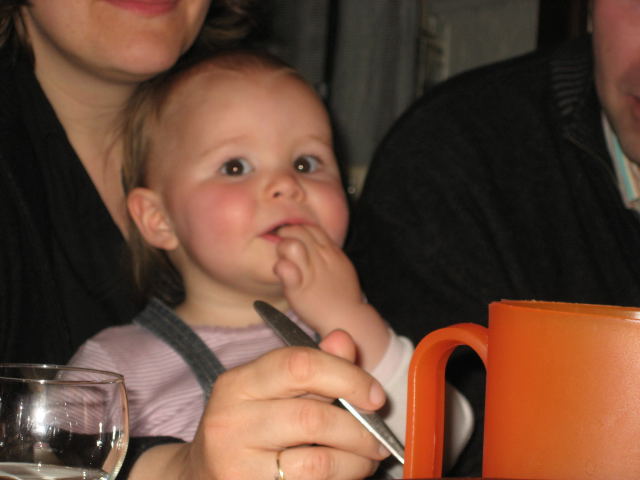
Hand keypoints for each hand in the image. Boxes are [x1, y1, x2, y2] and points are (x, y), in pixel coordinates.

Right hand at [131, 331, 389, 479]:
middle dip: (359, 429)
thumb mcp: (270, 390)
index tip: (375, 396)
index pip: (299, 365)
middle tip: (378, 437)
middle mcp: (231, 421)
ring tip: (366, 459)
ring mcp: (237, 464)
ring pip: (318, 462)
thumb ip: (311, 365)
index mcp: (238, 383)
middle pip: (312, 417)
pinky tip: (345, 474)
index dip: (347, 378)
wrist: (202, 474)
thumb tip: (344, 340)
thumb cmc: (248, 427)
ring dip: (356, 462)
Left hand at [274, 224, 389, 370]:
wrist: (347, 318)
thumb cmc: (343, 296)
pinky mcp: (299, 288)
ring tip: (283, 259)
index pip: (312, 228)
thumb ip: (329, 253)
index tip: (293, 237)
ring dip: (282, 248)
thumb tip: (316, 243)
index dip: (299, 229)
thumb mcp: (342, 266)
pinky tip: (282, 272)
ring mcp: (310, 273)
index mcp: (332, 252)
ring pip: (291, 245)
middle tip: (283, 248)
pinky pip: (285, 269)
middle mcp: (321, 258)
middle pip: (299, 231)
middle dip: (286, 235)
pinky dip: (280, 267)